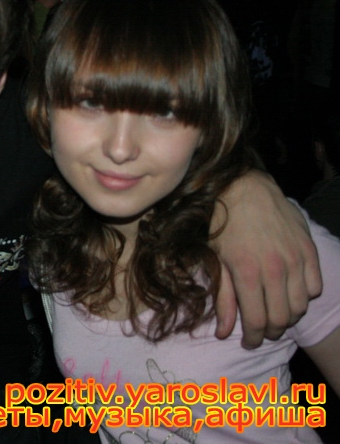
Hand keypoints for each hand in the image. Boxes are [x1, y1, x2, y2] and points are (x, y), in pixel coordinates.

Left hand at [213, 171, 321, 347]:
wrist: (244, 189)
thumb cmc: (223, 225)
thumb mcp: (217, 261)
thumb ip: (223, 298)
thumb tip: (223, 333)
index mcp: (247, 272)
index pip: (257, 321)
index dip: (254, 338)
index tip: (249, 343)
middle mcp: (275, 268)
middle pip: (281, 318)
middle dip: (270, 332)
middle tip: (262, 332)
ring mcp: (295, 259)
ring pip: (300, 306)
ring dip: (288, 317)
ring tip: (275, 315)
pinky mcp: (309, 250)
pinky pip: (315, 286)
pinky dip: (305, 296)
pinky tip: (290, 292)